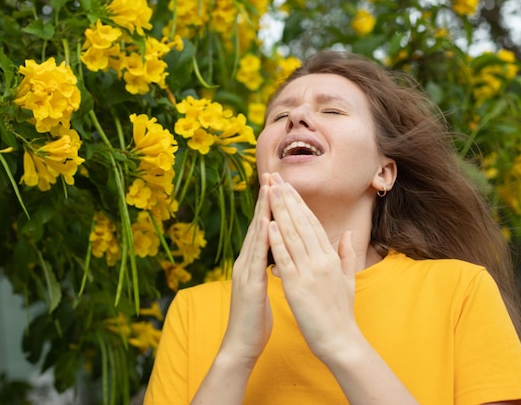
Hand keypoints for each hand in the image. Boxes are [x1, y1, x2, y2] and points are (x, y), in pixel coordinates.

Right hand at [218, 173, 272, 368]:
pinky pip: (257, 259)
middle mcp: (246, 262)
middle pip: (257, 225)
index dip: (270, 206)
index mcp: (253, 263)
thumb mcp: (263, 288)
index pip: (264, 228)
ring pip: (255, 236)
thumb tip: (275, 254)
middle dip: (265, 200)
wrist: (242, 345)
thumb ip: (267, 268)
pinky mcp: (249, 285)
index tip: (278, 185)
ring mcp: (245, 272)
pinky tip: (268, 225)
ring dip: (262, 212)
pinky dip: (262, 240)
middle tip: (271, 175)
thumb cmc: (255, 319)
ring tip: (269, 189)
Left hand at [266, 173, 358, 359]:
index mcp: (330, 257)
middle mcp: (321, 260)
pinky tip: (268, 224)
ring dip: (280, 211)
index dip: (299, 203)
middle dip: (287, 199)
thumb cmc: (341, 313)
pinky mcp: (297, 286)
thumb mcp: (348, 279)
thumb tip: (348, 233)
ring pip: (292, 235)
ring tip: (270, 191)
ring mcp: (309, 271)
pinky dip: (277, 241)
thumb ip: (347, 254)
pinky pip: (285, 259)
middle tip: (275, 178)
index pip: (312, 223)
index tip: (288, 185)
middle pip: (302, 223)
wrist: (340, 341)